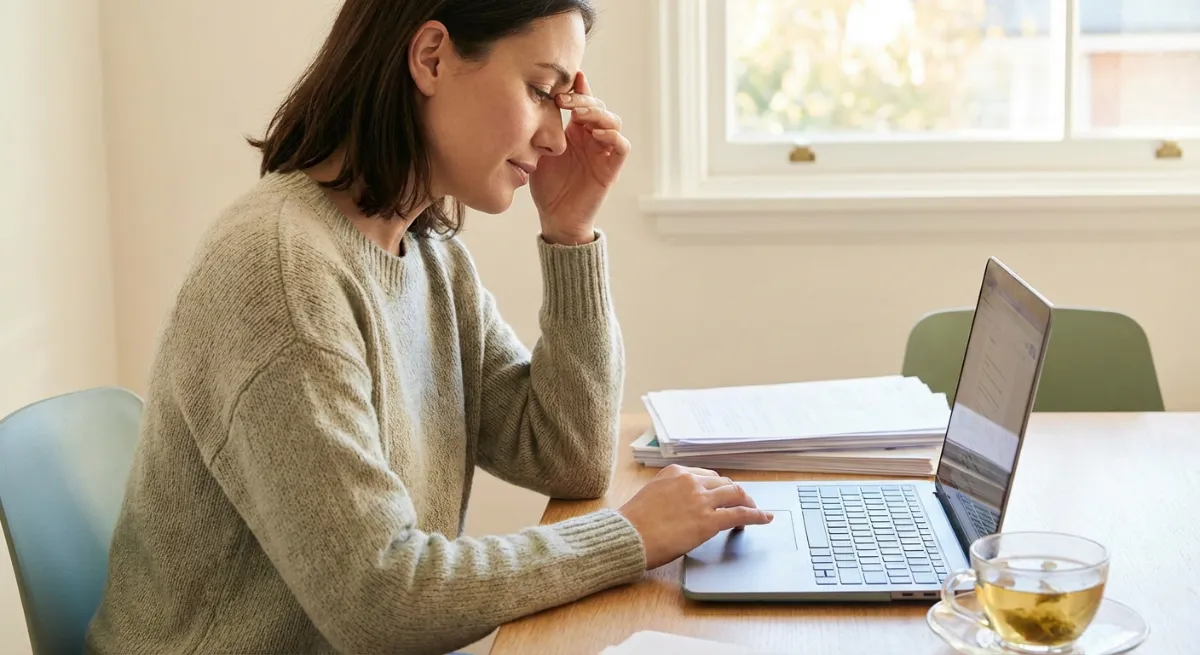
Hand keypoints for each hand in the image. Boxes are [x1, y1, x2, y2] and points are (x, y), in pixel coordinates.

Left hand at [530, 71, 629, 245]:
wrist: (555, 217)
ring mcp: (603, 152)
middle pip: (598, 106)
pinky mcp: (611, 168)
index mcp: (575, 131)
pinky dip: (613, 137)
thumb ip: (541, 129)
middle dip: (583, 98)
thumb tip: (532, 100)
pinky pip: (621, 147)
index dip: (577, 88)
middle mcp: (592, 137)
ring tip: (579, 114)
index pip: (582, 101)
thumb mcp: (538, 152)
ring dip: (598, 113)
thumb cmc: (546, 186)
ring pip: (613, 121)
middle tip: (565, 100)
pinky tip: (597, 133)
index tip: (562, 81)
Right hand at [618, 465, 773, 569]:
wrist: (628, 536)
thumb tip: (684, 506)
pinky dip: (756, 515)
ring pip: (736, 494)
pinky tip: (765, 518)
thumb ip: (671, 495)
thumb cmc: (633, 522)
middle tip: (743, 504)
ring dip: (748, 502)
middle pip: (725, 483)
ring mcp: (702, 500)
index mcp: (675, 472)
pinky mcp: (709, 521)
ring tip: (755, 511)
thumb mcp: (652, 496)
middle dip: (735, 494)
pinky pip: (741, 514)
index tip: (724, 495)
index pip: (708, 475)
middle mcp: (691, 481)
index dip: (719, 487)